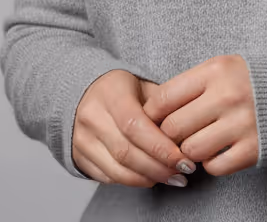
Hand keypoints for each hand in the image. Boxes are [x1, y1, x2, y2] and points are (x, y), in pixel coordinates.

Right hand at [71, 69, 194, 187]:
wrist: (85, 92)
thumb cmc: (122, 89)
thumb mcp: (143, 85)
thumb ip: (162, 104)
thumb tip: (187, 130)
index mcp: (110, 93)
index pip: (135, 125)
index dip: (160, 146)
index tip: (183, 158)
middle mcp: (91, 117)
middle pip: (126, 152)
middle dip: (158, 167)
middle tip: (183, 172)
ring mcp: (82, 139)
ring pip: (117, 170)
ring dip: (148, 178)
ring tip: (172, 178)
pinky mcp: (79, 157)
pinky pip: (108, 178)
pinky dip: (132, 181)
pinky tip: (151, 178)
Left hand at [141, 54, 258, 176]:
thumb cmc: (259, 78)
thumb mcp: (227, 66)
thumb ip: (195, 84)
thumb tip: (156, 111)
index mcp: (217, 69)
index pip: (164, 97)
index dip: (153, 114)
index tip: (154, 120)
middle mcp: (227, 95)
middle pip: (173, 128)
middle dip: (169, 136)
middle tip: (177, 135)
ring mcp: (241, 123)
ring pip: (190, 150)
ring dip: (191, 151)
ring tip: (202, 141)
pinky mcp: (254, 149)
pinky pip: (214, 167)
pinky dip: (212, 164)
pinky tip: (220, 151)